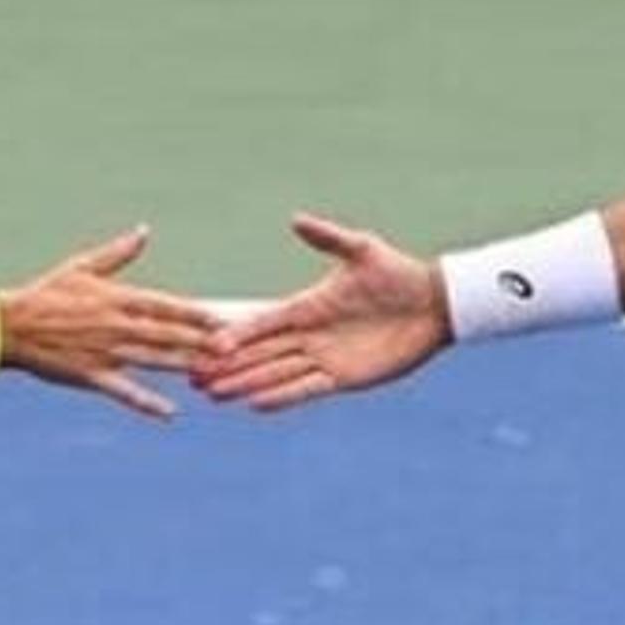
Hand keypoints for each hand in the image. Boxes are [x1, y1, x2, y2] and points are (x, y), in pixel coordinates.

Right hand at [2, 227, 221, 420]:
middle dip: (200, 341)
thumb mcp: (82, 267)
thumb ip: (118, 253)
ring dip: (183, 365)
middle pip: (166, 334)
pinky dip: (146, 403)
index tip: (222, 319)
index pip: (164, 305)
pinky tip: (169, 413)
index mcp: (116, 298)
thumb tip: (144, 231)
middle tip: (231, 349)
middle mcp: (115, 325)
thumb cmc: (46, 293)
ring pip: (152, 360)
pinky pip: (123, 391)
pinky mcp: (91, 374)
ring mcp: (105, 351)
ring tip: (211, 372)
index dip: (195, 313)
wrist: (10, 325)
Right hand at [190, 213, 447, 413]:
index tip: (209, 342)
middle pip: (258, 353)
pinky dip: (280, 397)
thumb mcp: (362, 250)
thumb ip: (328, 237)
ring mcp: (323, 358)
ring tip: (211, 394)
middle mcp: (308, 335)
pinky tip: (254, 404)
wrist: (433, 305)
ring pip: (274, 373)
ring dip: (244, 384)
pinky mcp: (342, 378)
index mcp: (306, 306)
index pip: (261, 322)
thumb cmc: (397, 273)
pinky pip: (305, 389)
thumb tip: (295, 220)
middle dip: (226, 365)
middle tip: (192, 375)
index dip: (236, 334)